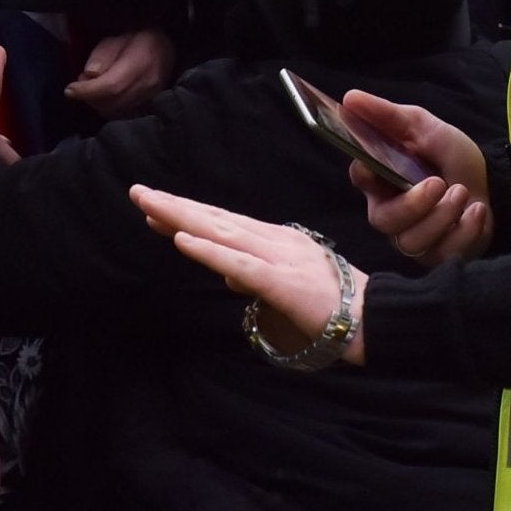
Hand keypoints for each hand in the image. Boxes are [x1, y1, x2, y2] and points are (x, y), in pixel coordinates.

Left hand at [66, 28, 174, 116]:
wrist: (168, 45)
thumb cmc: (139, 37)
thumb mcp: (118, 36)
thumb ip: (104, 53)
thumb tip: (90, 74)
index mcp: (141, 63)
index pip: (112, 85)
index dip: (87, 91)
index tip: (69, 90)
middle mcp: (148, 85)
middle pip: (112, 103)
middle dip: (90, 97)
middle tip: (81, 83)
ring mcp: (152, 98)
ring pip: (117, 112)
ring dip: (98, 104)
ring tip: (93, 88)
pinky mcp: (150, 106)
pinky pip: (124, 116)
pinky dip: (109, 109)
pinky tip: (105, 97)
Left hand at [129, 186, 366, 363]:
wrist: (374, 319)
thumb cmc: (333, 304)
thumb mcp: (286, 284)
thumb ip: (255, 274)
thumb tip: (226, 272)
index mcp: (274, 240)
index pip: (221, 222)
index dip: (186, 212)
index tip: (154, 205)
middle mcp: (272, 241)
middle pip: (214, 219)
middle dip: (173, 205)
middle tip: (137, 191)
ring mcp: (277, 259)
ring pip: (221, 233)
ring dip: (182, 218)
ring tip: (150, 206)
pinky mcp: (281, 283)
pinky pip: (240, 265)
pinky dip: (211, 252)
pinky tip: (184, 241)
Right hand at [338, 90, 494, 264]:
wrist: (494, 183)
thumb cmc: (449, 156)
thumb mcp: (422, 127)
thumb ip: (387, 115)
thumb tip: (349, 97)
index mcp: (381, 178)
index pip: (359, 177)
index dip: (366, 173)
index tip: (379, 163)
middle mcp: (391, 212)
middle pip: (384, 221)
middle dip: (414, 205)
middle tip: (439, 183)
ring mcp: (413, 237)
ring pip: (412, 242)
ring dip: (443, 216)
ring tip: (463, 194)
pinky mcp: (438, 256)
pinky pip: (442, 254)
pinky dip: (464, 230)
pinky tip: (476, 211)